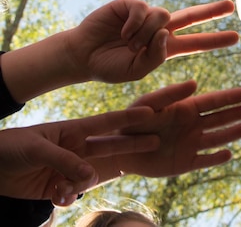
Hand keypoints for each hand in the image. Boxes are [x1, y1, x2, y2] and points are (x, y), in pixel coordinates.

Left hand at [0, 107, 157, 205]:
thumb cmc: (10, 147)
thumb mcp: (37, 148)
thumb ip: (65, 160)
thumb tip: (90, 176)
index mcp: (72, 130)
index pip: (106, 122)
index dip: (128, 118)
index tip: (149, 113)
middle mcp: (76, 147)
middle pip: (110, 146)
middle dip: (132, 145)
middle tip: (155, 142)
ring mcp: (68, 167)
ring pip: (91, 177)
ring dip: (83, 185)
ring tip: (64, 190)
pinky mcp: (58, 186)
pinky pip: (75, 193)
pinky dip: (69, 198)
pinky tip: (58, 198)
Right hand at [68, 0, 238, 82]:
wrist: (83, 56)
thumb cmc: (110, 67)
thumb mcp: (137, 71)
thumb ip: (156, 57)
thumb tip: (168, 32)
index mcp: (166, 47)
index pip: (196, 43)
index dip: (215, 40)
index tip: (236, 36)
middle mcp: (160, 29)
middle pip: (192, 16)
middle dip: (211, 11)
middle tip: (231, 6)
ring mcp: (147, 16)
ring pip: (163, 17)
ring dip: (148, 34)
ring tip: (130, 45)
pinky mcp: (132, 5)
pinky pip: (144, 10)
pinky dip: (136, 24)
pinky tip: (123, 33)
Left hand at [91, 81, 240, 179]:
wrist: (119, 150)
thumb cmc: (132, 122)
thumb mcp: (148, 104)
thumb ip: (169, 94)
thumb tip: (195, 83)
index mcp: (186, 108)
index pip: (213, 102)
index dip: (229, 97)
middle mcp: (193, 125)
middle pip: (221, 118)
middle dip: (239, 112)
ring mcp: (191, 144)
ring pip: (216, 138)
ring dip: (231, 133)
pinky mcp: (185, 163)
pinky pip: (204, 160)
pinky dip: (216, 158)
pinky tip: (228, 154)